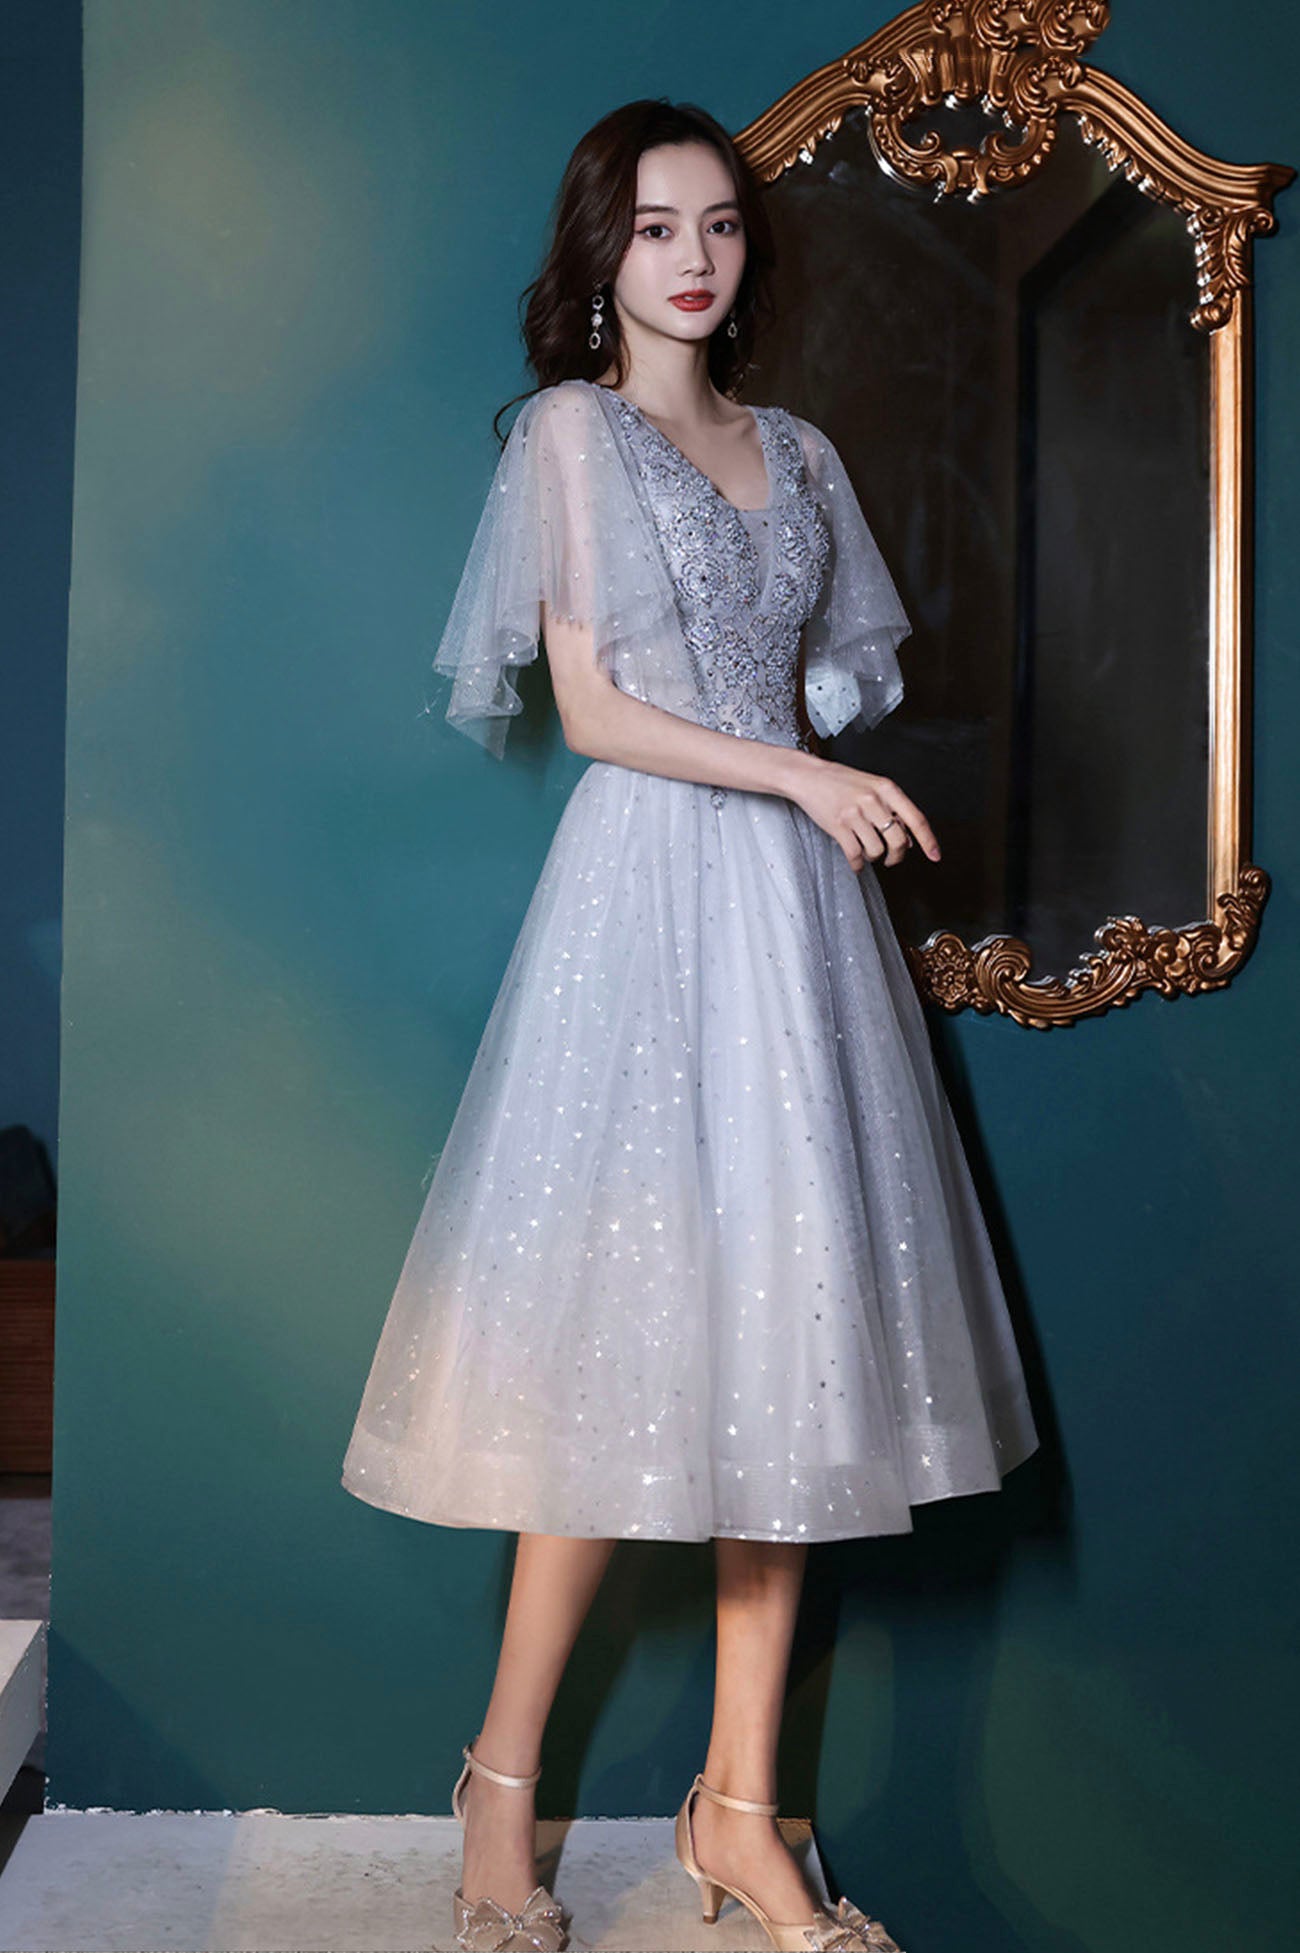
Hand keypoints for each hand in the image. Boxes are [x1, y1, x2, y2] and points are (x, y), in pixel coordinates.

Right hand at [790, 757, 940, 871]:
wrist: (808, 776)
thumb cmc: (841, 782)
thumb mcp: (872, 787)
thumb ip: (892, 810)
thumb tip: (910, 839)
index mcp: (886, 788)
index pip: (916, 818)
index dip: (928, 840)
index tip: (935, 855)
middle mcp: (873, 800)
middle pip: (898, 840)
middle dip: (897, 855)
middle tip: (891, 858)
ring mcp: (855, 813)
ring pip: (877, 850)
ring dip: (873, 857)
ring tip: (866, 851)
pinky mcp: (838, 826)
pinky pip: (855, 855)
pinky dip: (857, 864)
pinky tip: (856, 862)